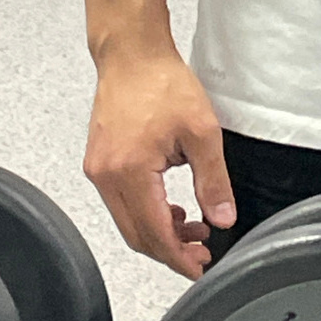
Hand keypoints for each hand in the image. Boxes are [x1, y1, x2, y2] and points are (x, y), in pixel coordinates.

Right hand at [84, 46, 235, 279]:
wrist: (133, 54)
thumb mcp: (201, 131)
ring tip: (193, 228)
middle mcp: (106, 176)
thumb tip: (222, 218)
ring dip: (159, 232)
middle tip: (201, 252)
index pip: (154, 233)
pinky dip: (145, 213)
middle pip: (136, 235)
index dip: (179, 257)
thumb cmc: (162, 82)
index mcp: (129, 172)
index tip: (200, 266)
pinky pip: (120, 202)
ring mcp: (98, 169)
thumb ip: (213, 180)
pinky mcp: (98, 161)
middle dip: (170, 250)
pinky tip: (171, 207)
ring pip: (127, 221)